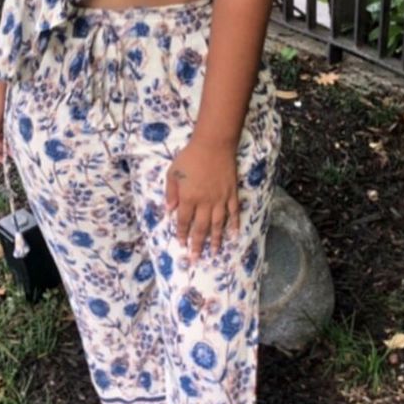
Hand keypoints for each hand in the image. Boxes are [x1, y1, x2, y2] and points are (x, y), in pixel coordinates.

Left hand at [165, 138, 239, 262]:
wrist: (213, 144)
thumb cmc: (190, 157)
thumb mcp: (173, 172)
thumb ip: (171, 193)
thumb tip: (169, 211)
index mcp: (188, 198)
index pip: (184, 221)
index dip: (182, 234)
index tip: (181, 246)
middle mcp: (204, 202)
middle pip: (200, 227)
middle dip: (197, 244)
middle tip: (196, 259)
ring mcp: (220, 199)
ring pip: (218, 224)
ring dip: (216, 240)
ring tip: (215, 253)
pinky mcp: (231, 194)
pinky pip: (233, 212)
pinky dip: (234, 224)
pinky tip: (234, 235)